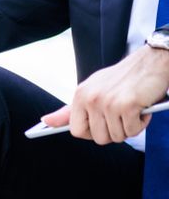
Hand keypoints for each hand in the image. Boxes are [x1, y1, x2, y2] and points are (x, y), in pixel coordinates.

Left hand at [42, 45, 168, 144]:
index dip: (92, 133)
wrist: (152, 61)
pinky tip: (142, 109)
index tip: (102, 127)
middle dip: (114, 133)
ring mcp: (108, 102)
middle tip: (123, 117)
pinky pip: (132, 131)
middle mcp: (91, 98)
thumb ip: (70, 109)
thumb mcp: (93, 89)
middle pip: (98, 138)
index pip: (76, 130)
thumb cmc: (125, 78)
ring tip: (133, 111)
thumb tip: (46, 122)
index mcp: (80, 95)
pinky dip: (141, 124)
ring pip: (116, 137)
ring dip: (129, 128)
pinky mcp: (127, 105)